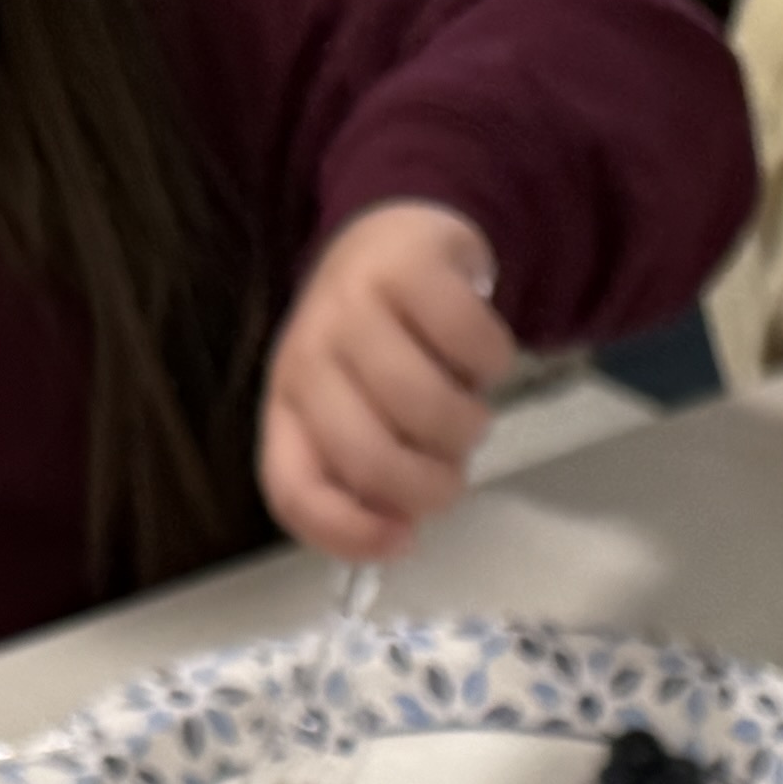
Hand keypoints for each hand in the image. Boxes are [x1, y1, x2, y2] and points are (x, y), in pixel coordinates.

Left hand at [262, 199, 513, 563]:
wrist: (397, 242)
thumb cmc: (382, 348)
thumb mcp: (363, 416)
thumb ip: (372, 478)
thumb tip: (399, 531)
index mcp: (288, 407)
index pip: (294, 488)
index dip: (348, 532)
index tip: (403, 541)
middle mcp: (307, 355)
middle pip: (371, 459)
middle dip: (433, 484)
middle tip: (453, 466)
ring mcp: (354, 305)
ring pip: (428, 407)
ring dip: (470, 425)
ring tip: (468, 406)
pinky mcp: (409, 266)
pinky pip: (473, 347)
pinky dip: (494, 365)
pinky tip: (480, 356)